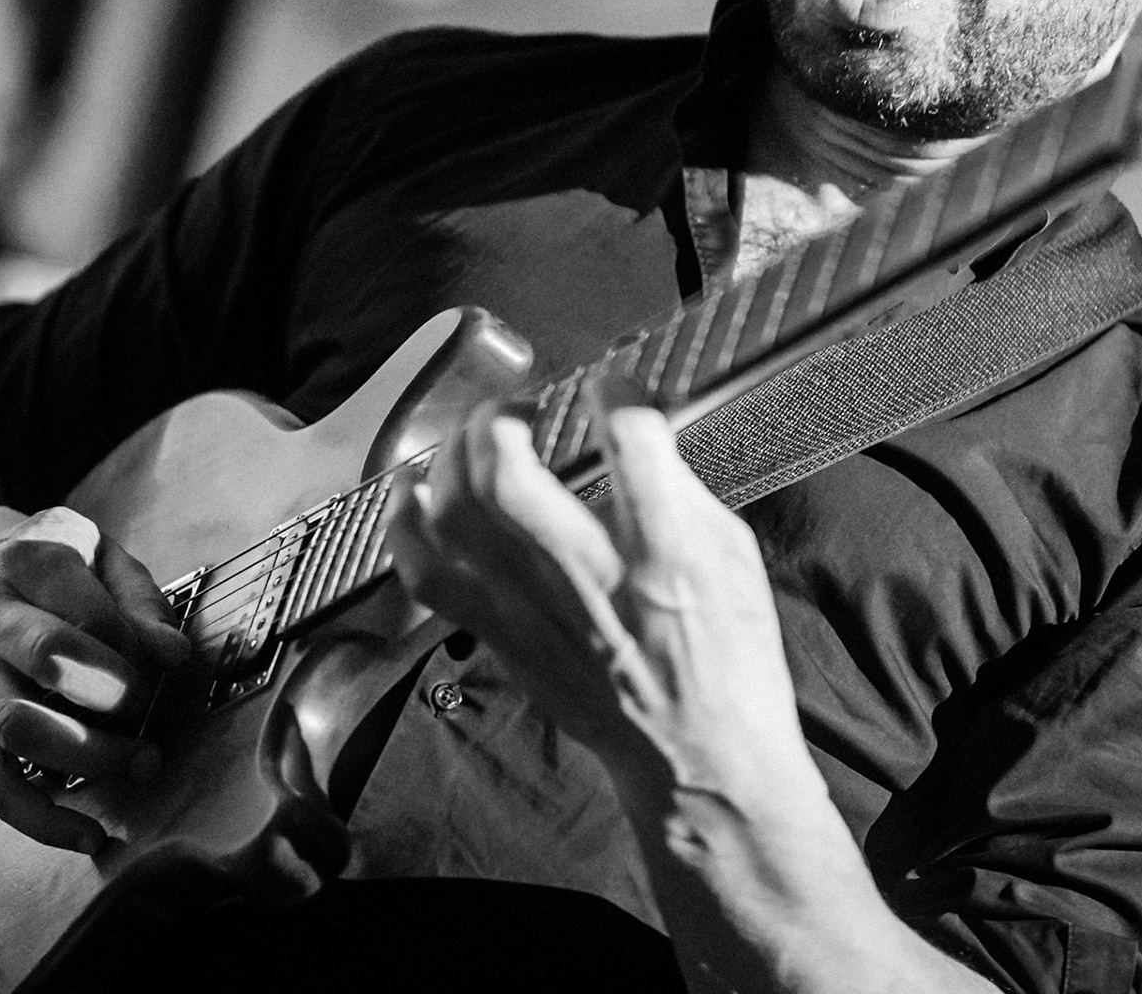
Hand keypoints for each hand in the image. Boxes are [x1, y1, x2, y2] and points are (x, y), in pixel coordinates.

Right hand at [0, 507, 188, 852]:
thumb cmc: (48, 576)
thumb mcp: (97, 556)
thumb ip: (140, 599)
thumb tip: (173, 653)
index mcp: (21, 563)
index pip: (84, 606)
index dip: (134, 639)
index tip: (168, 657)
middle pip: (46, 657)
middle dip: (111, 690)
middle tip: (148, 704)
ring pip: (19, 729)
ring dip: (89, 754)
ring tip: (142, 762)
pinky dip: (43, 821)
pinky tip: (91, 835)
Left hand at [384, 393, 822, 815]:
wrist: (702, 760)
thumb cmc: (730, 655)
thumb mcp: (733, 554)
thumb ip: (677, 487)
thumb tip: (631, 425)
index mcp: (668, 554)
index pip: (628, 439)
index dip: (614, 389)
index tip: (610, 382)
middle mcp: (593, 580)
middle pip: (509, 473)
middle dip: (504, 416)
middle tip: (520, 407)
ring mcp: (538, 615)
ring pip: (456, 514)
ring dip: (453, 456)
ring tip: (474, 439)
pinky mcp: (504, 641)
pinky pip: (427, 575)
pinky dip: (407, 525)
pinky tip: (415, 493)